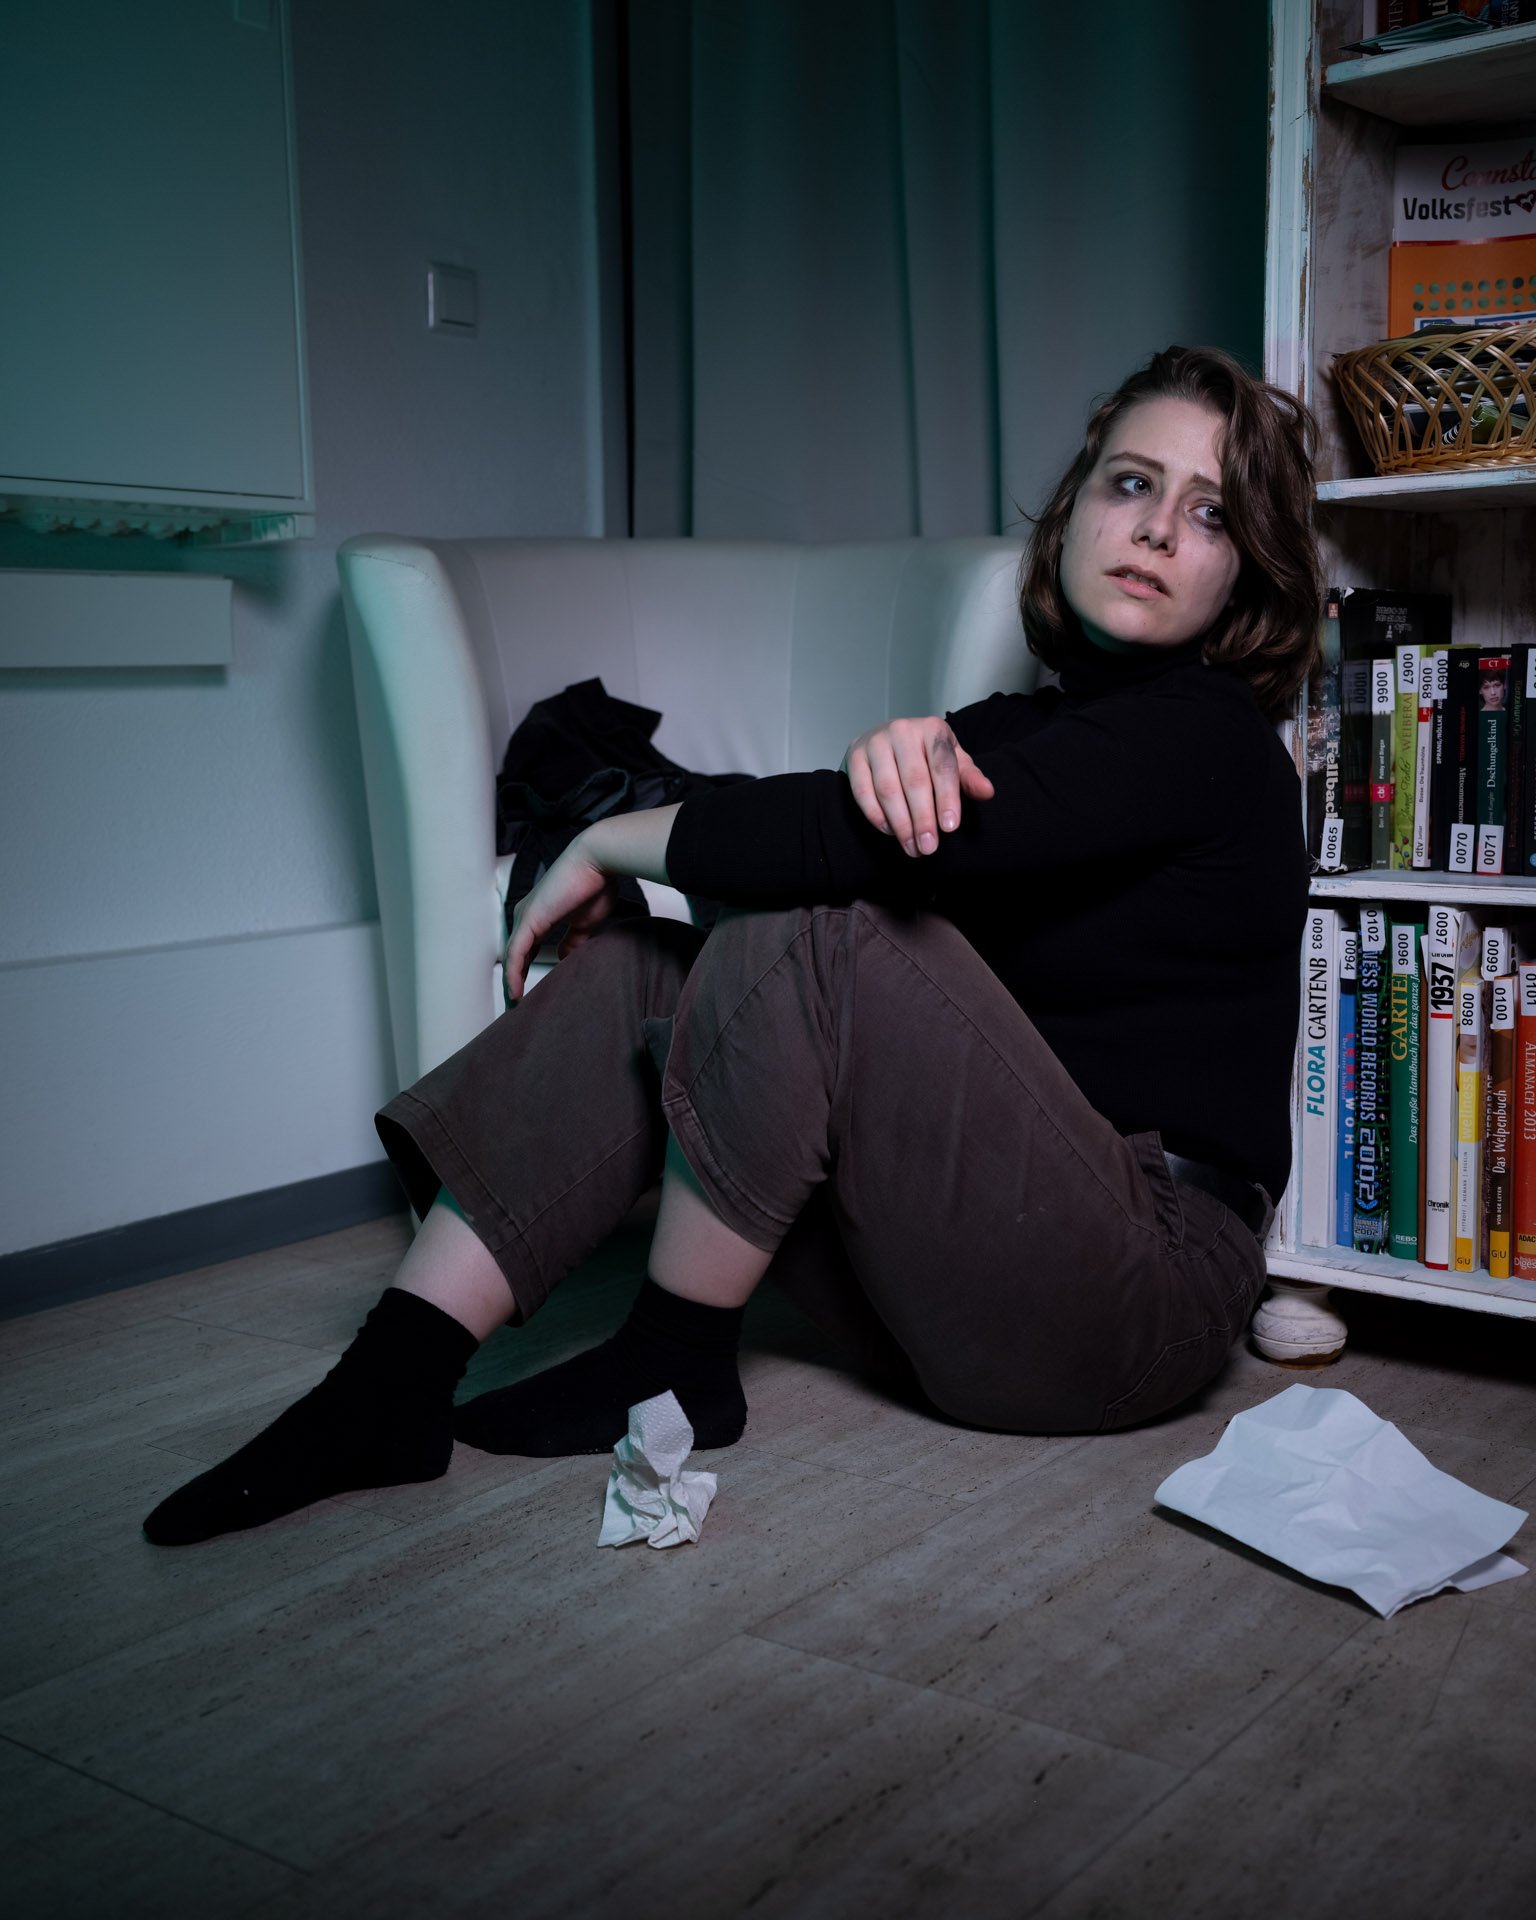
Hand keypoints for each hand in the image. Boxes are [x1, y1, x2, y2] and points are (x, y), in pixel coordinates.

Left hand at [503, 834, 623, 1001]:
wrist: (597, 861)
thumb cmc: (595, 885)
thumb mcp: (584, 923)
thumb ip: (573, 942)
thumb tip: (567, 959)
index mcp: (540, 916)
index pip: (527, 950)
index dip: (526, 972)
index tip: (530, 994)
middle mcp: (527, 916)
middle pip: (515, 956)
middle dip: (514, 982)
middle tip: (517, 1007)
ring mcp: (525, 918)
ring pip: (512, 958)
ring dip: (511, 984)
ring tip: (514, 1008)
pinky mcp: (528, 920)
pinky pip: (516, 954)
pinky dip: (514, 976)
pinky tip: (515, 994)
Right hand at [842, 716, 993, 855]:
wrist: (887, 738)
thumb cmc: (925, 754)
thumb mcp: (952, 759)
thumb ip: (968, 777)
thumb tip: (987, 792)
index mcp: (932, 728)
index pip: (942, 767)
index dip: (947, 798)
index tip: (950, 827)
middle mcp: (902, 730)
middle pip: (915, 781)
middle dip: (923, 818)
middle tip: (928, 847)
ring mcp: (875, 742)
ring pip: (888, 789)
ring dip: (900, 824)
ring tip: (911, 847)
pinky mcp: (855, 756)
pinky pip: (863, 792)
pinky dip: (877, 816)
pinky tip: (891, 832)